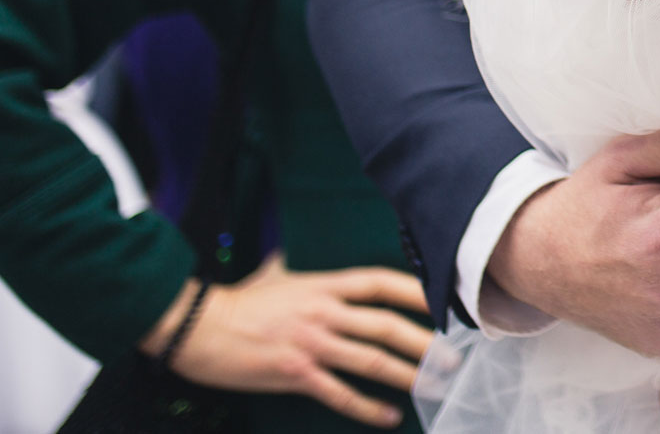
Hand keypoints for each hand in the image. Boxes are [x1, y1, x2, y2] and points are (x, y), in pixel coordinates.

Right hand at [142, 254, 431, 427]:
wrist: (196, 327)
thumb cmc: (237, 301)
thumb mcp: (274, 273)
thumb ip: (296, 268)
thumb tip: (292, 256)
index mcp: (324, 285)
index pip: (382, 283)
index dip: (418, 293)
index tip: (444, 306)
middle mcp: (324, 312)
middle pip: (388, 325)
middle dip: (426, 343)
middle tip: (454, 358)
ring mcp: (311, 344)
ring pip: (372, 361)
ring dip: (409, 375)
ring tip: (435, 386)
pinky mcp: (295, 374)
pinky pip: (340, 393)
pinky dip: (368, 407)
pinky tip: (390, 415)